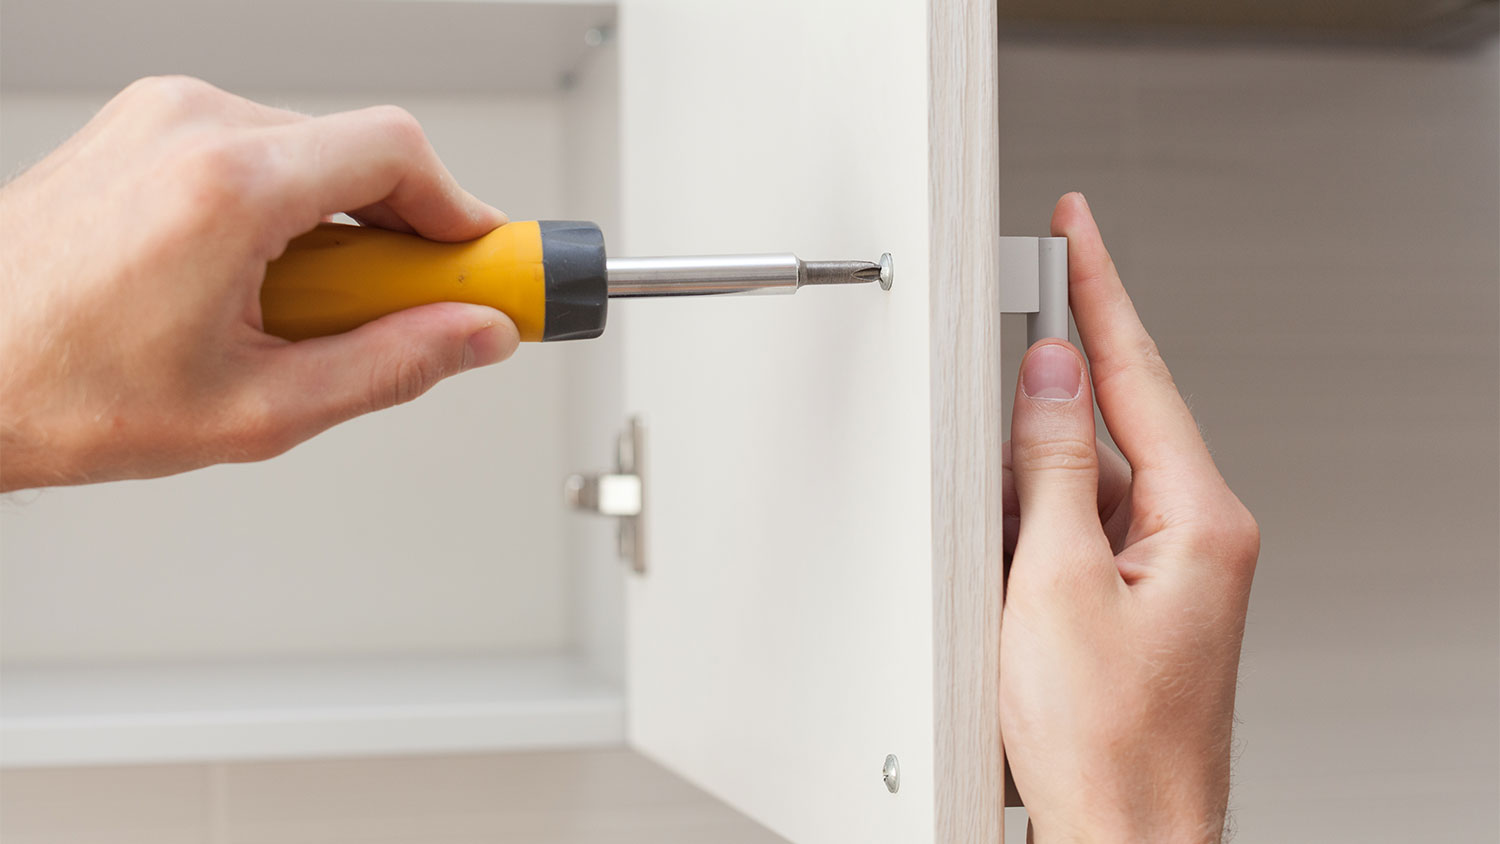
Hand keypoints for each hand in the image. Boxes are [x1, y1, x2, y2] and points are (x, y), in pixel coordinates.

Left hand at [0, 76, 518, 491]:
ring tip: (303, 311)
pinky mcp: (140, 128)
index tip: (488, 263)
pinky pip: (256, 151)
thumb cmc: (60, 392)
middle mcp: (190, 127)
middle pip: (360, 152)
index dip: (463, 213)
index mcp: (226, 186)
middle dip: (401, 235)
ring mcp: (157, 118)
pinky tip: (256, 282)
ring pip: (310, 152)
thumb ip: (391, 366)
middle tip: (406, 312)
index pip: (399, 153)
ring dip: (339, 228)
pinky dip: (285, 212)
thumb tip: (472, 337)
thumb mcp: (260, 409)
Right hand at [1001, 193, 1259, 842]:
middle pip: (1114, 422)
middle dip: (1050, 395)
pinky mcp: (1133, 601)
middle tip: (1002, 357)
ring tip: (996, 541)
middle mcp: (1196, 538)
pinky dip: (1032, 528)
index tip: (1079, 231)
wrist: (1121, 839)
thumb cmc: (1106, 746)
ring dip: (1029, 481)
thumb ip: (1052, 468)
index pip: (1141, 374)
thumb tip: (1051, 378)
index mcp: (1200, 522)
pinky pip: (1077, 532)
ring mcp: (1167, 572)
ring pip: (1085, 481)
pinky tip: (1002, 561)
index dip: (1101, 292)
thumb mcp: (1053, 586)